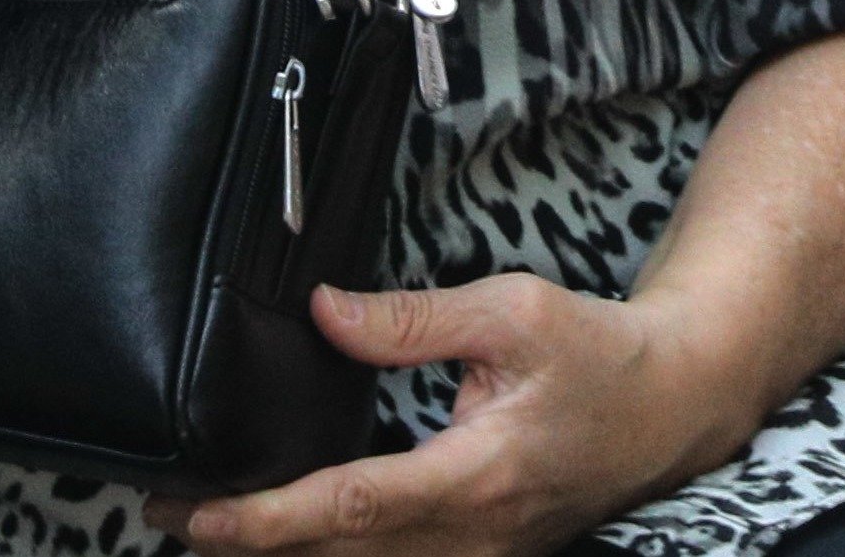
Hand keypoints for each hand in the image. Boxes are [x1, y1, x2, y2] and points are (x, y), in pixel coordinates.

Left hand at [158, 277, 739, 554]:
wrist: (676, 402)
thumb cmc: (601, 353)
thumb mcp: (513, 311)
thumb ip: (412, 320)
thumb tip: (323, 312)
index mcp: (477, 476)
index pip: (351, 508)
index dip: (267, 520)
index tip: (198, 512)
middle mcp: (473, 538)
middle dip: (248, 546)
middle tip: (168, 512)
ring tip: (212, 527)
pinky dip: (335, 556)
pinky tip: (291, 538)